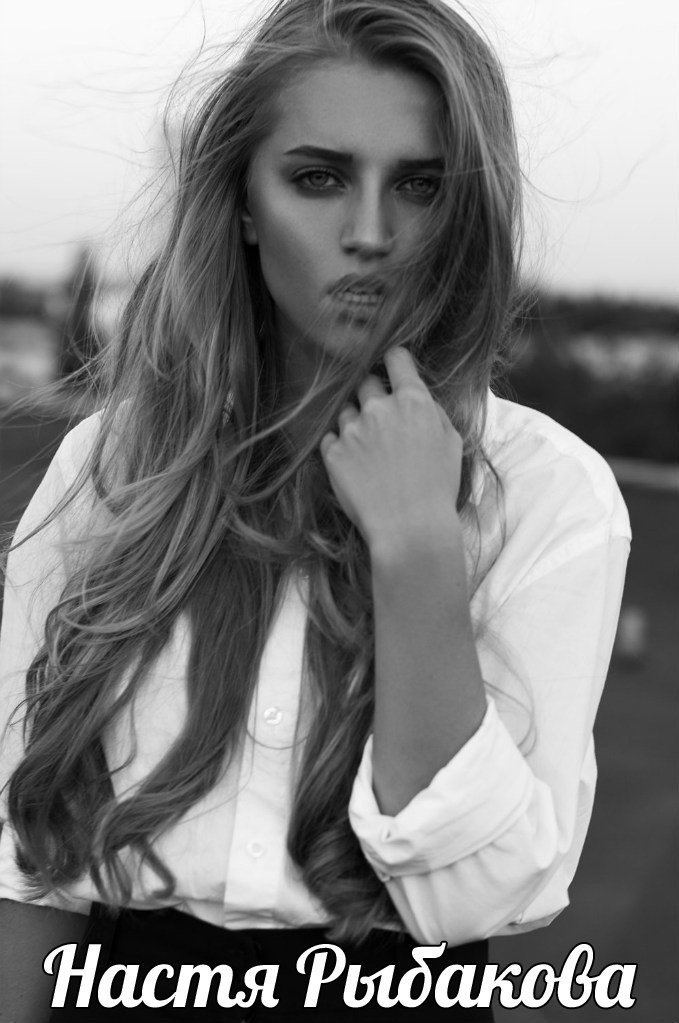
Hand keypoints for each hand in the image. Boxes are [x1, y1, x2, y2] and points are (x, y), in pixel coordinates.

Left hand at [319, 347, 462, 551]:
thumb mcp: (451, 443)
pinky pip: (331, 438)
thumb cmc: (438, 488)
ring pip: (347, 412)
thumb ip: (433, 412)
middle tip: (382, 421)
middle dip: (373, 396)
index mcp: (413, 401)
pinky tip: (356, 466)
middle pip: (366, 383)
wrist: (410, 528)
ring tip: (370, 452)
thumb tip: (418, 399)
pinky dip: (341, 447)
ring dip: (356, 423)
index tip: (392, 366)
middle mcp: (379, 408)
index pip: (396, 359)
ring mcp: (352, 430)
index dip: (393, 360)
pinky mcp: (332, 453)